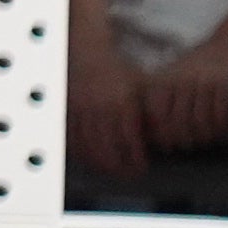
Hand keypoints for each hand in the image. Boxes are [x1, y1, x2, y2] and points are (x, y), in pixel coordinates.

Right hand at [67, 59, 150, 183]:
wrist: (89, 53)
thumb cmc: (120, 72)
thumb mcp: (139, 87)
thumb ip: (148, 111)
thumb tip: (160, 139)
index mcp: (121, 101)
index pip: (129, 139)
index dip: (135, 158)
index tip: (142, 167)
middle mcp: (100, 106)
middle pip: (108, 147)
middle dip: (119, 166)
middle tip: (128, 174)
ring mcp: (80, 109)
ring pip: (88, 146)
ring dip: (100, 163)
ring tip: (112, 170)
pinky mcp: (67, 111)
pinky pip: (71, 138)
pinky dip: (80, 153)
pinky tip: (91, 160)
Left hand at [139, 35, 227, 148]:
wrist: (226, 42)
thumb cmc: (195, 67)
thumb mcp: (172, 77)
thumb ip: (161, 100)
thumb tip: (154, 135)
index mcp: (165, 79)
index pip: (158, 115)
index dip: (162, 133)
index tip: (167, 144)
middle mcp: (181, 80)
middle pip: (179, 121)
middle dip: (184, 138)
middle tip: (188, 145)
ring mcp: (203, 81)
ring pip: (200, 120)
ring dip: (203, 135)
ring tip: (204, 139)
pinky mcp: (224, 82)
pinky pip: (219, 113)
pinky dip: (220, 126)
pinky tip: (220, 129)